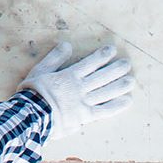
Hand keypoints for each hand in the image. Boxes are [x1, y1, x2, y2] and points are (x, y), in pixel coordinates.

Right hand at [20, 41, 134, 133]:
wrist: (31, 115)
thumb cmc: (32, 93)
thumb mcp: (40, 71)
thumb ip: (54, 58)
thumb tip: (67, 44)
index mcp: (69, 76)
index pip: (90, 63)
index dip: (102, 56)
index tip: (112, 50)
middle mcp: (80, 88)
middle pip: (102, 76)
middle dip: (116, 69)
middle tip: (126, 63)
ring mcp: (84, 103)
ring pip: (106, 92)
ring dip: (120, 85)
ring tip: (131, 80)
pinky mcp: (85, 117)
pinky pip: (105, 111)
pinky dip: (117, 106)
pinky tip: (127, 101)